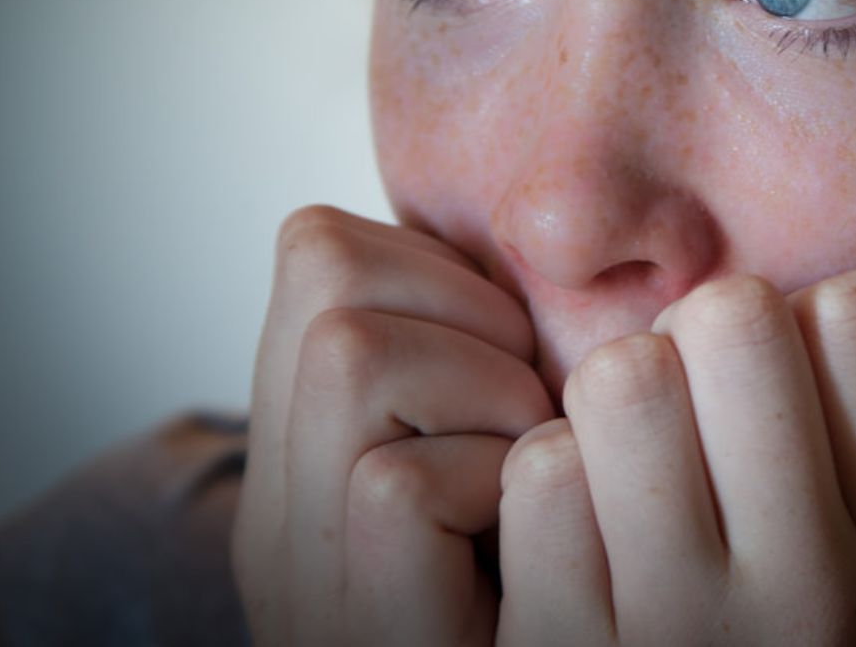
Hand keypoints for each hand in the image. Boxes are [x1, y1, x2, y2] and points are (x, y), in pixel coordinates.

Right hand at [232, 205, 553, 645]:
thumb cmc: (576, 595)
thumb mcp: (497, 458)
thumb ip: (478, 369)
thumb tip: (539, 252)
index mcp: (306, 457)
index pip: (320, 248)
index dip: (435, 265)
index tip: (505, 350)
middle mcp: (278, 513)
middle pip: (324, 269)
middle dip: (463, 309)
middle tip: (524, 407)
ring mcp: (304, 578)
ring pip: (351, 354)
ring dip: (485, 388)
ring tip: (529, 465)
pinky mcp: (365, 639)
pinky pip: (395, 488)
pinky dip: (487, 481)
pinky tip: (526, 535)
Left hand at [494, 271, 855, 644]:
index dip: (812, 326)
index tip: (794, 390)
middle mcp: (819, 597)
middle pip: (734, 319)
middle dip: (705, 340)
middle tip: (700, 409)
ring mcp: (684, 634)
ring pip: (625, 380)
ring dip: (619, 402)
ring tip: (636, 463)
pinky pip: (539, 476)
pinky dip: (550, 485)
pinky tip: (579, 537)